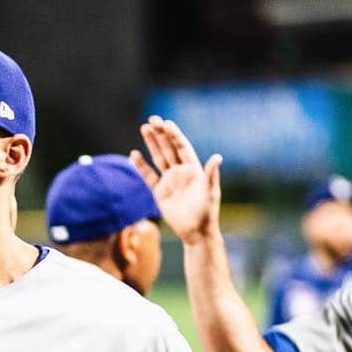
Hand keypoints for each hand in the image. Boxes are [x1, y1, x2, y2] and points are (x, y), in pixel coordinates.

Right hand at [130, 116, 221, 244]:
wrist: (196, 232)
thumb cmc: (207, 213)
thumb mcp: (211, 193)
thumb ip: (211, 175)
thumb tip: (217, 157)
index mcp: (193, 169)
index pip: (182, 147)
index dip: (174, 135)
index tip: (166, 123)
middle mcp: (181, 172)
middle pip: (169, 148)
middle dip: (161, 134)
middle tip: (152, 120)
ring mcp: (169, 181)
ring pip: (158, 158)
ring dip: (151, 144)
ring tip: (144, 128)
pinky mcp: (159, 192)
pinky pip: (148, 176)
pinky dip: (141, 166)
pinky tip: (134, 154)